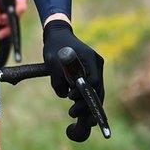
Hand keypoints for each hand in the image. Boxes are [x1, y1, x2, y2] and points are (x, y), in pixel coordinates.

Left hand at [0, 0, 27, 37]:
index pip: (21, 5)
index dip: (14, 15)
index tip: (4, 19)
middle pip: (18, 15)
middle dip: (9, 25)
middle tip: (0, 33)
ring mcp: (16, 2)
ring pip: (14, 18)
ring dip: (6, 26)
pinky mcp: (11, 7)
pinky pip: (10, 17)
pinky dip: (4, 23)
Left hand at [42, 20, 105, 138]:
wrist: (58, 35)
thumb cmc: (54, 46)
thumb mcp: (51, 61)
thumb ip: (57, 78)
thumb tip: (64, 95)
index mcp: (90, 58)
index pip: (93, 80)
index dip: (83, 92)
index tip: (71, 97)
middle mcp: (97, 64)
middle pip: (97, 89)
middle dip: (87, 104)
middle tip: (72, 113)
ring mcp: (96, 69)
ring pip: (96, 91)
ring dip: (87, 104)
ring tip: (77, 115)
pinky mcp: (91, 73)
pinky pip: (92, 88)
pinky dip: (86, 98)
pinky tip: (80, 110)